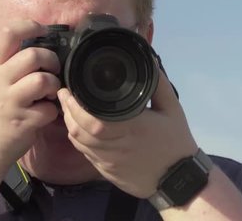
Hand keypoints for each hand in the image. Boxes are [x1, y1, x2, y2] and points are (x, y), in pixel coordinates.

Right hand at [0, 20, 60, 168]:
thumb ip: (10, 63)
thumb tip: (37, 41)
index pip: (8, 34)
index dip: (30, 26)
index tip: (44, 30)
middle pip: (34, 55)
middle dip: (51, 61)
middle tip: (52, 71)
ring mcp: (10, 101)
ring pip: (43, 80)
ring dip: (53, 86)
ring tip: (49, 94)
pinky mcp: (22, 121)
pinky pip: (49, 109)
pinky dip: (52, 112)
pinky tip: (44, 114)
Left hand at [58, 66, 197, 197]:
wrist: (178, 180)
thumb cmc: (176, 142)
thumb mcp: (173, 109)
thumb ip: (159, 84)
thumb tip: (147, 61)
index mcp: (132, 129)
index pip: (94, 120)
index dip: (76, 106)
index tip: (71, 88)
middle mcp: (116, 147)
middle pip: (79, 131)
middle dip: (67, 110)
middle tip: (63, 92)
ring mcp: (108, 162)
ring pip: (78, 143)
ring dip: (69, 123)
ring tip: (67, 106)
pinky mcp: (106, 171)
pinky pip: (85, 153)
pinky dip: (77, 138)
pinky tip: (78, 126)